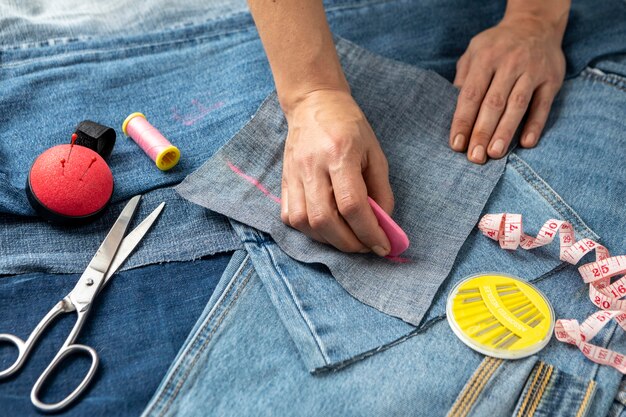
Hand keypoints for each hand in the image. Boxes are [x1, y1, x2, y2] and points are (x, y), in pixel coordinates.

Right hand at [281, 89, 393, 255]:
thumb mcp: (375, 153)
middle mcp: (312, 166)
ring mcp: (293, 174)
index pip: (352, 205)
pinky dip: (308, 230)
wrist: (313, 103)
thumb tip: (384, 224)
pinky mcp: (283, 180)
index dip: (369, 232)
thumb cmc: (349, 126)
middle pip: (325, 220)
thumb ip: (381, 190)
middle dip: (348, 243)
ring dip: (328, 240)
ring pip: (304, 222)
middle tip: (365, 246)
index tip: (383, 246)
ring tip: (346, 238)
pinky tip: (324, 227)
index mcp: (339, 154)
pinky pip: (289, 217)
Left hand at [449, 14, 565, 162]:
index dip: (463, 121)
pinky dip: (535, 125)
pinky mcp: (552, 79)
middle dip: (483, 132)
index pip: (471, 94)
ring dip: (506, 132)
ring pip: (517, 105)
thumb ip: (463, 78)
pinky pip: (543, 105)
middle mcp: (509, 64)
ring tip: (495, 153)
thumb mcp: (473, 52)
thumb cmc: (496, 46)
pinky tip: (526, 143)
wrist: (535, 24)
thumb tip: (454, 109)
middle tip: (474, 157)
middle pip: (494, 103)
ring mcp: (532, 71)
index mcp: (486, 58)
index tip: (456, 144)